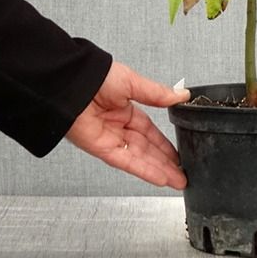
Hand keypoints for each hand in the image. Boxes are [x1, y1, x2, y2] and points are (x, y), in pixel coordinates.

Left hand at [65, 61, 189, 188]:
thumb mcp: (133, 82)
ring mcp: (110, 139)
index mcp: (125, 109)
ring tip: (178, 180)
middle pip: (147, 148)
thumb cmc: (97, 77)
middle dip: (166, 162)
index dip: (165, 144)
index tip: (179, 153)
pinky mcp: (102, 148)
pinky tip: (159, 178)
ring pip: (140, 158)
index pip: (150, 131)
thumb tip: (181, 95)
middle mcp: (118, 126)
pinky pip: (127, 162)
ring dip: (159, 170)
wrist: (72, 83)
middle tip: (183, 173)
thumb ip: (157, 94)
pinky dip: (144, 170)